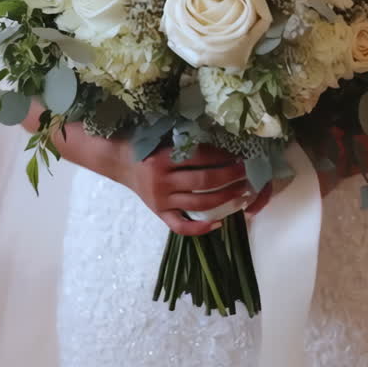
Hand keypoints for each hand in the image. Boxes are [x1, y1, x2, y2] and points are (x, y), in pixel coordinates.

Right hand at [122, 145, 248, 236]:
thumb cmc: (144, 145)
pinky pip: (180, 226)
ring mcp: (160, 200)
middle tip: (248, 173)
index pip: (200, 157)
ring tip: (243, 193)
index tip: (240, 155)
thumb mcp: (162, 138)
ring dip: (225, 199)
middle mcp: (162, 180)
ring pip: (199, 203)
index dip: (223, 157)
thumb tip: (222, 138)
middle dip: (230, 177)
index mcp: (163, 158)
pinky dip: (200, 228)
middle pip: (204, 181)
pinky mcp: (159, 213)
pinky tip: (218, 223)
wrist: (119, 162)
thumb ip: (185, 141)